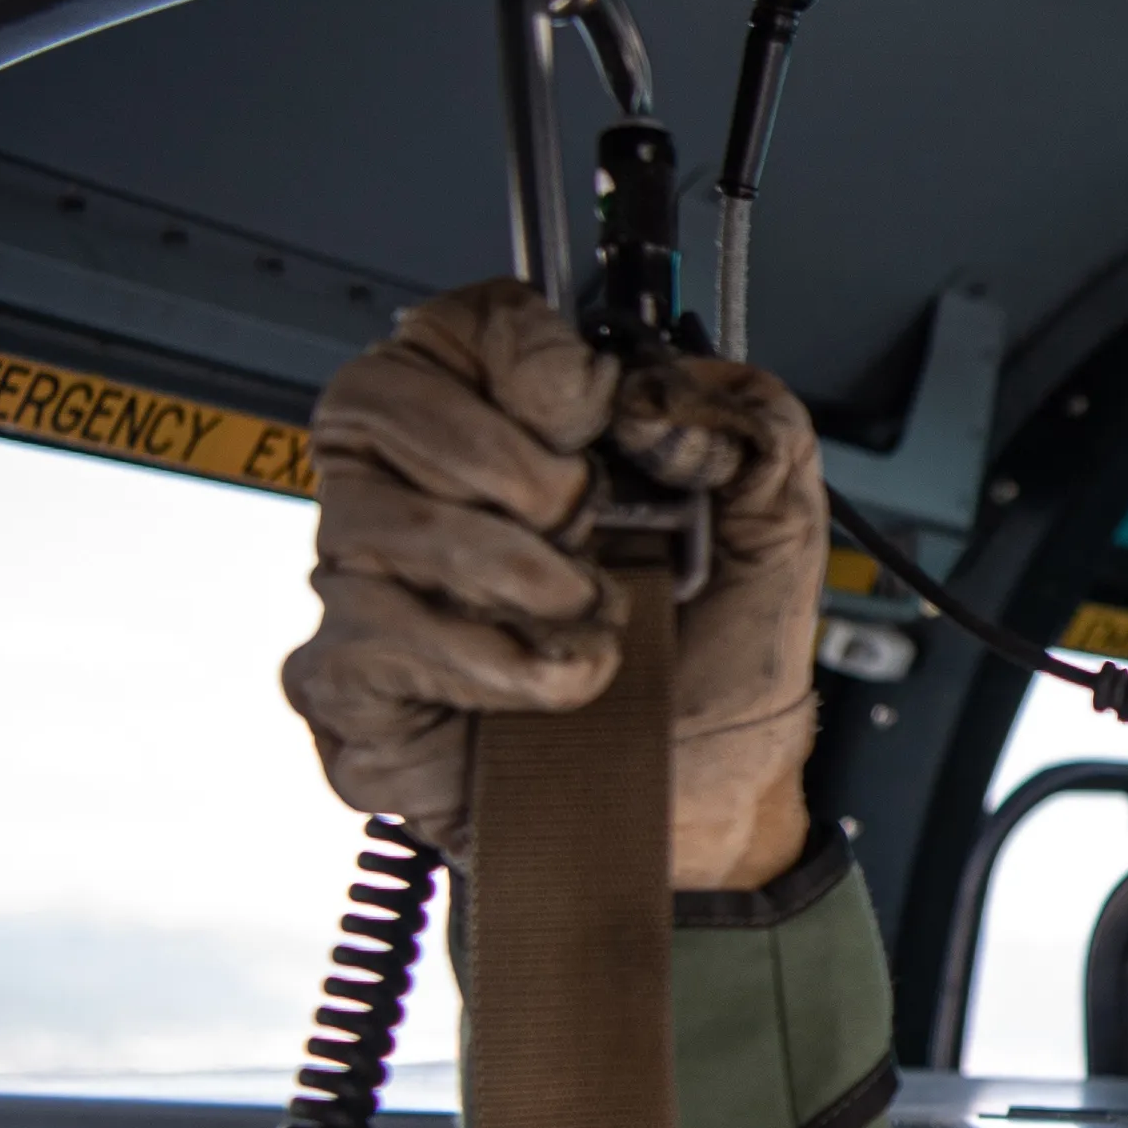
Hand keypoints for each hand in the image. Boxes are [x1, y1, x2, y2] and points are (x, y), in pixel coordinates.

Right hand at [280, 280, 825, 888]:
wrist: (709, 803)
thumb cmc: (716, 669)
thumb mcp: (778, 528)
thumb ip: (754, 424)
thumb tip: (663, 398)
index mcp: (509, 429)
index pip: (460, 323)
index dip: (531, 358)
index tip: (598, 416)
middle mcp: (418, 493)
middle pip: (372, 397)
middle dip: (503, 462)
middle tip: (586, 524)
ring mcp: (368, 587)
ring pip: (368, 521)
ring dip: (514, 571)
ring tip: (591, 616)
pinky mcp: (350, 687)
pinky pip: (368, 638)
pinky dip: (489, 662)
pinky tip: (553, 684)